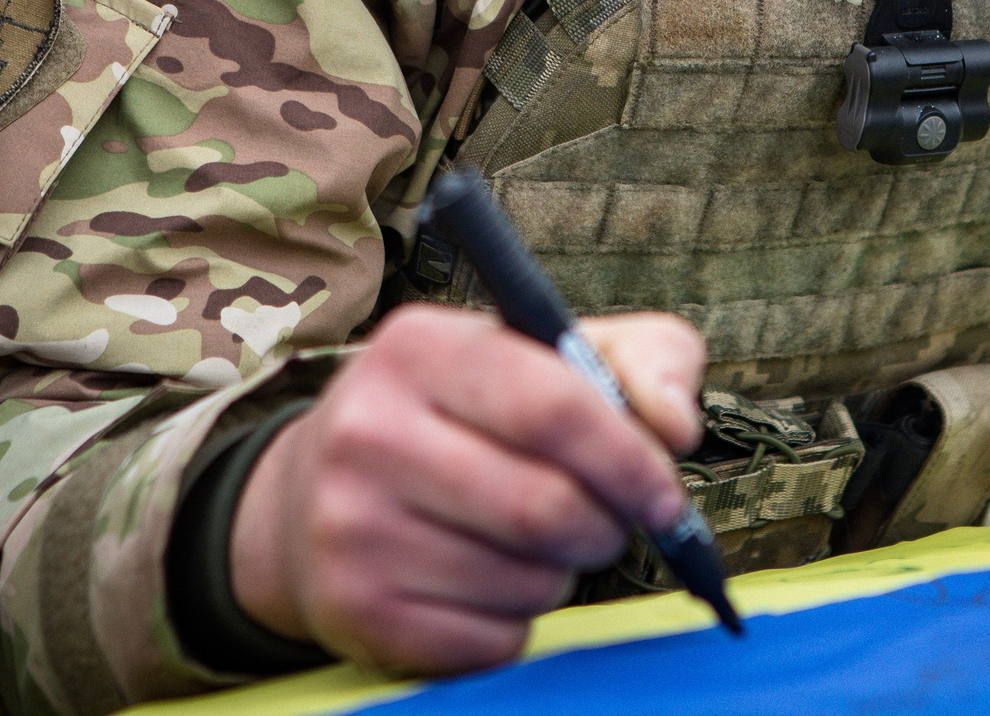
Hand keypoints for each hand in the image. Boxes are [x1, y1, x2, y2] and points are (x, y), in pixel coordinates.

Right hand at [229, 303, 706, 673]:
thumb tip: (675, 427)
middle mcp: (368, 431)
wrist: (314, 492)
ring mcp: (350, 525)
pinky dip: (515, 623)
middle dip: (604, 527)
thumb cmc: (466, 414)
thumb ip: (645, 360)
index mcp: (420, 347)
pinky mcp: (352, 608)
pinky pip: (489, 642)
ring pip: (524, 582)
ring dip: (559, 573)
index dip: (631, 461)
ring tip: (533, 545)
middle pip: (544, 507)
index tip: (666, 496)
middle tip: (607, 524)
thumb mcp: (550, 354)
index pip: (553, 409)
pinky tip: (486, 583)